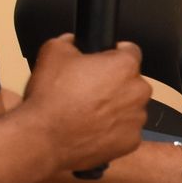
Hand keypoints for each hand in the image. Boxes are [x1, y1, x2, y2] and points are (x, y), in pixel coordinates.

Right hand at [18, 35, 149, 173]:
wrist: (44, 138)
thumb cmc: (50, 97)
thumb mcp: (53, 51)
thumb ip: (70, 41)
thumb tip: (73, 41)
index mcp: (125, 65)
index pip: (130, 52)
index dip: (114, 54)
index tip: (103, 63)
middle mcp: (137, 91)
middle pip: (132, 82)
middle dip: (115, 84)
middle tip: (90, 91)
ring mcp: (136, 119)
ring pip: (130, 108)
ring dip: (116, 108)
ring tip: (88, 112)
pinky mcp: (131, 142)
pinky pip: (126, 131)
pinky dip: (113, 131)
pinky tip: (92, 129)